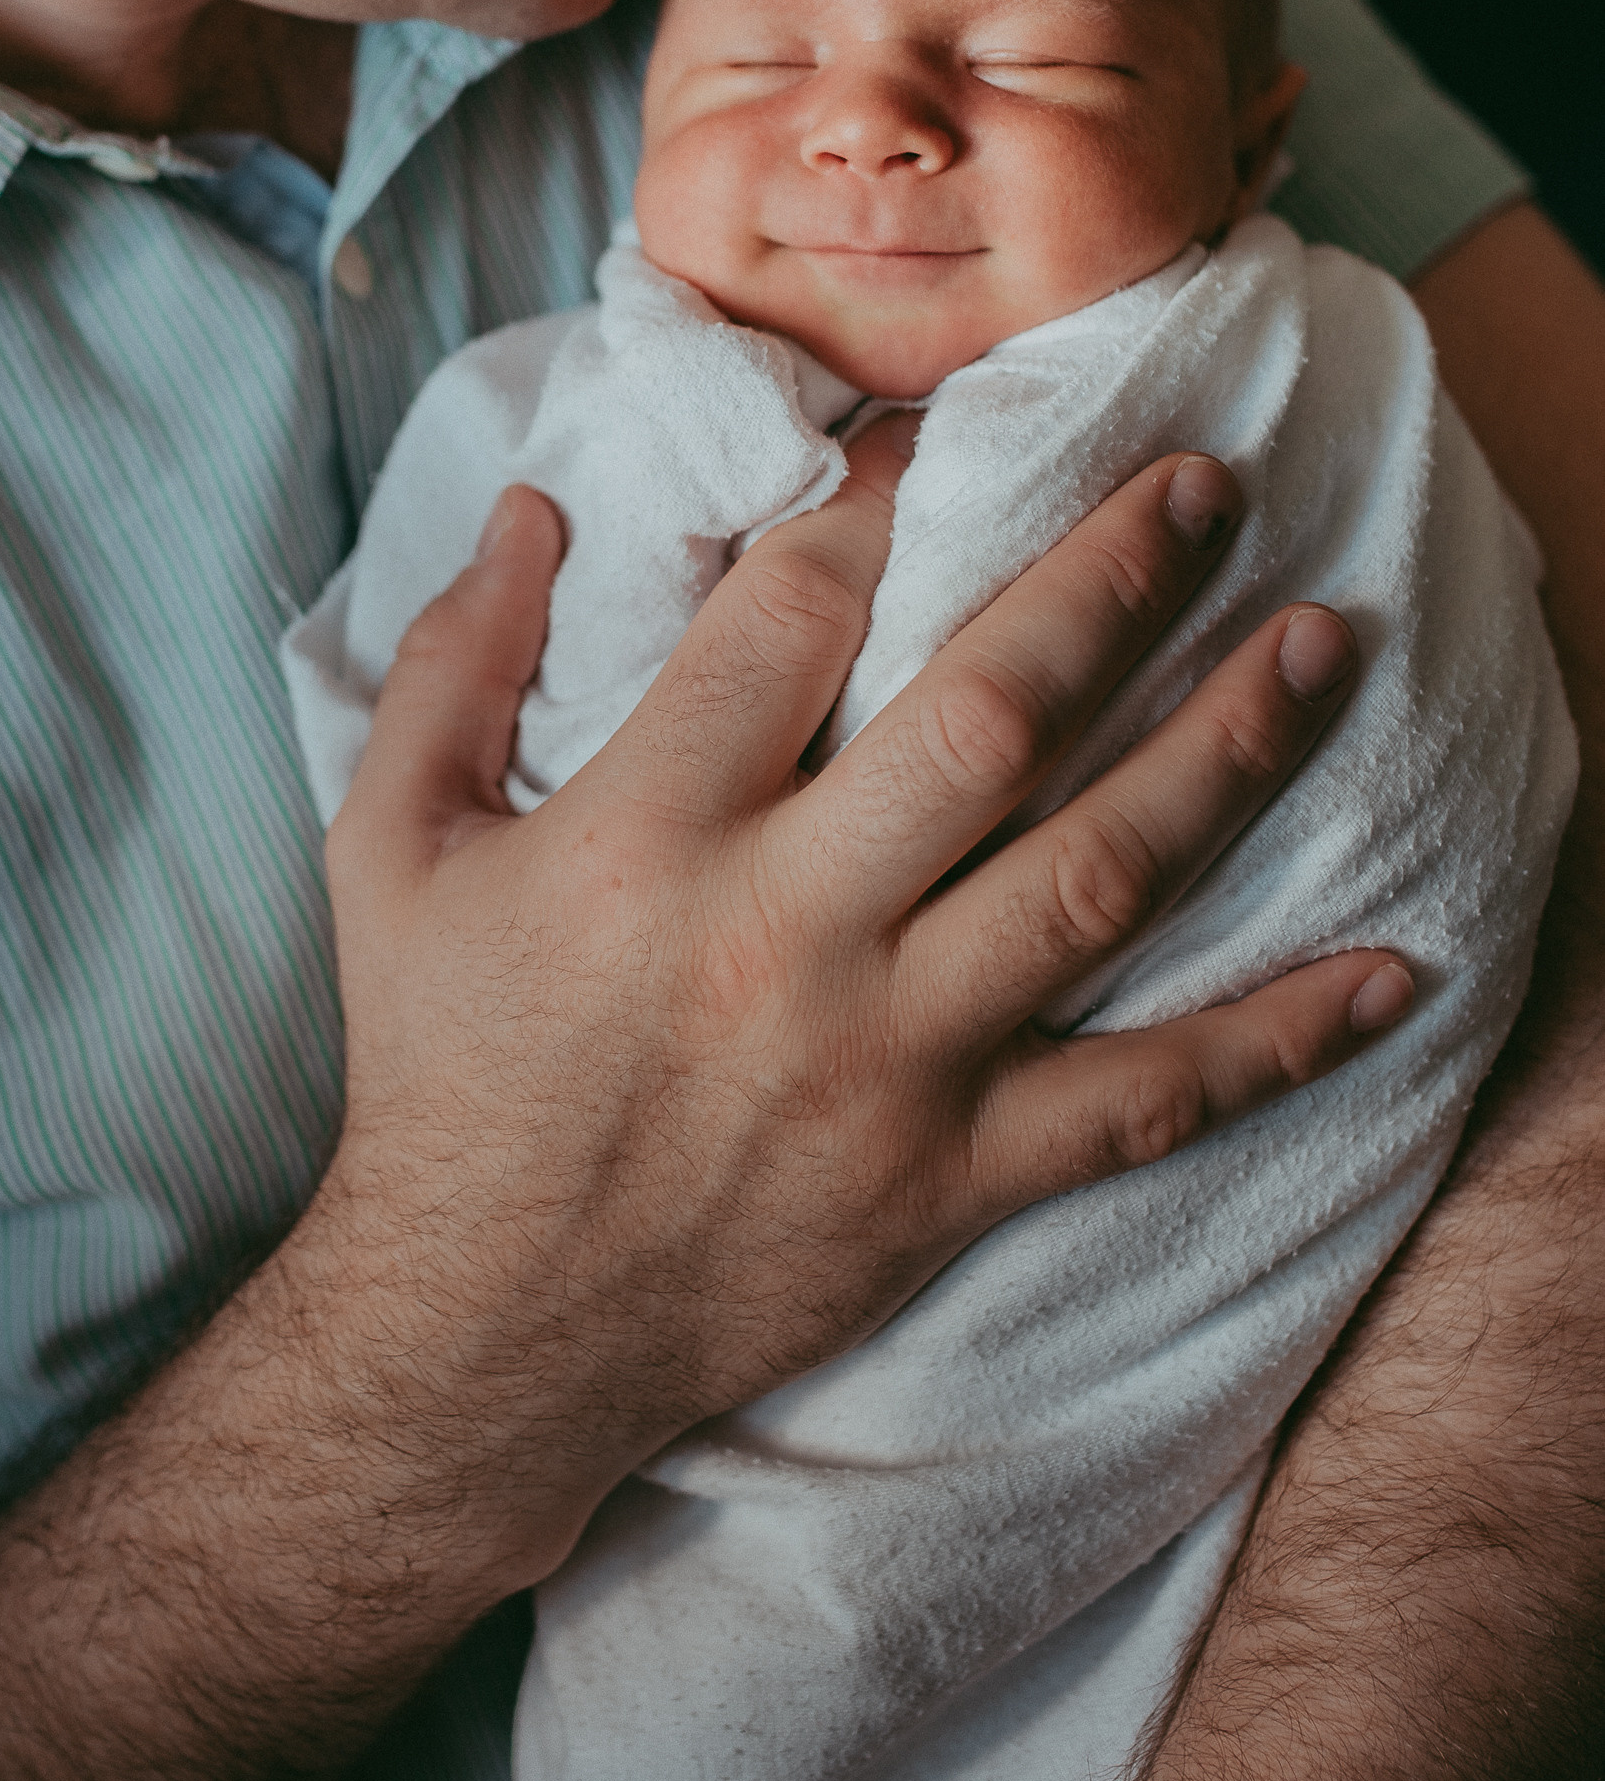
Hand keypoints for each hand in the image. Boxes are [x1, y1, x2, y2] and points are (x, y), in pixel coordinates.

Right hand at [316, 425, 1407, 1585]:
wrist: (479, 1338)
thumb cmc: (441, 1073)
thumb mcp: (388, 852)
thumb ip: (449, 666)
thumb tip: (537, 507)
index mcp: (642, 836)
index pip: (799, 616)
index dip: (884, 498)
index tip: (945, 441)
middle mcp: (784, 932)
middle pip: (990, 718)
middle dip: (1114, 582)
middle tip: (1209, 487)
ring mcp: (887, 1062)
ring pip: (1097, 879)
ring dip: (1229, 752)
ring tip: (1322, 647)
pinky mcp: (952, 1176)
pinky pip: (1145, 1101)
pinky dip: (1278, 1042)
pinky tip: (1392, 974)